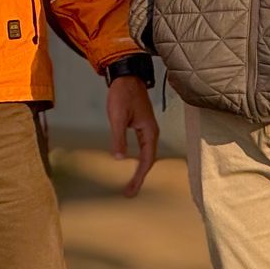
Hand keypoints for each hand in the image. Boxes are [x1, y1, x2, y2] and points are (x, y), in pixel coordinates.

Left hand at [106, 74, 157, 197]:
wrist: (126, 76)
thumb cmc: (123, 95)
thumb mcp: (118, 117)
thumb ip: (119, 137)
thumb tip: (119, 158)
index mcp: (149, 130)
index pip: (147, 159)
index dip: (140, 176)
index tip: (131, 189)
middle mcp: (151, 131)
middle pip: (149, 159)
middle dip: (141, 176)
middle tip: (130, 192)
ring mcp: (147, 128)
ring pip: (146, 153)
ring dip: (140, 169)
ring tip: (132, 183)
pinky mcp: (141, 125)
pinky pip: (143, 147)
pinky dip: (138, 159)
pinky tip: (131, 163)